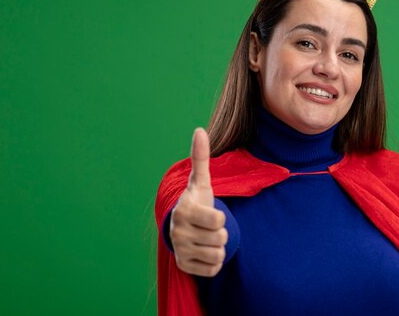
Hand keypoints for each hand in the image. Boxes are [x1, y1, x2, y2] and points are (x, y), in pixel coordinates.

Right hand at [170, 128, 227, 276]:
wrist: (183, 228)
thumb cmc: (197, 202)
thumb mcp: (201, 182)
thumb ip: (201, 158)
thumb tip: (199, 130)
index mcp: (184, 212)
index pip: (218, 220)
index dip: (221, 217)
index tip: (211, 214)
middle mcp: (178, 233)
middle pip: (220, 238)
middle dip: (220, 232)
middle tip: (210, 227)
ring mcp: (180, 251)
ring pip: (218, 255)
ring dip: (218, 247)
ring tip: (207, 237)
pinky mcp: (185, 267)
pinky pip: (213, 269)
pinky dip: (214, 262)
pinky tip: (204, 251)